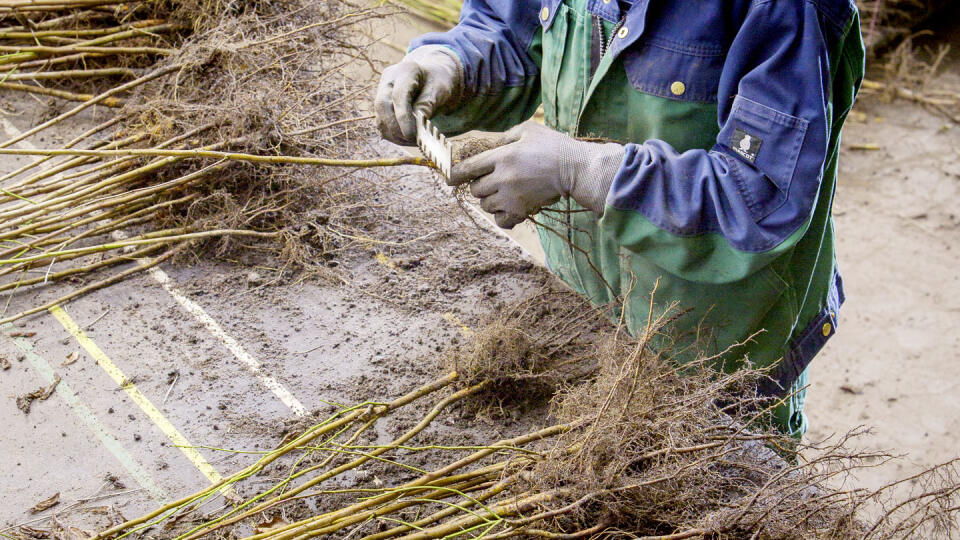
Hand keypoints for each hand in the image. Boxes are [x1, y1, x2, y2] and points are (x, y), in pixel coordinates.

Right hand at [375, 46, 462, 144]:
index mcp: (405, 71)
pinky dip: (394, 136)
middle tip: (412, 140)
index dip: (403, 117)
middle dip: (395, 127)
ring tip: (414, 141)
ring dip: (395, 135)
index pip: (398, 95)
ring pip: (380, 118)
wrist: (433, 80)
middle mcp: (389, 80)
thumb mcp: (439, 91)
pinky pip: (382, 125)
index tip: (411, 134)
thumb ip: (427, 106)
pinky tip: (409, 140)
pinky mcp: (381, 108)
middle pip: (381, 105)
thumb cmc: (438, 84)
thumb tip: (415, 128)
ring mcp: (381, 93)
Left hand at [449, 123, 625, 228]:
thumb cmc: (553, 146)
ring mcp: (511, 196)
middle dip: (480, 185)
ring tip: (504, 193)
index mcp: (501, 156)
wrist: (574, 168)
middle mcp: (502, 178)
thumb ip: (504, 137)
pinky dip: (501, 217)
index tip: (450, 178)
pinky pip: (500, 221)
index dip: (455, 174)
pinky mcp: (522, 210)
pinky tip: (508, 209)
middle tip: (492, 181)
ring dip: (490, 200)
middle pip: (475, 190)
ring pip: (486, 205)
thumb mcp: (527, 130)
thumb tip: (488, 145)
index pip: (467, 168)